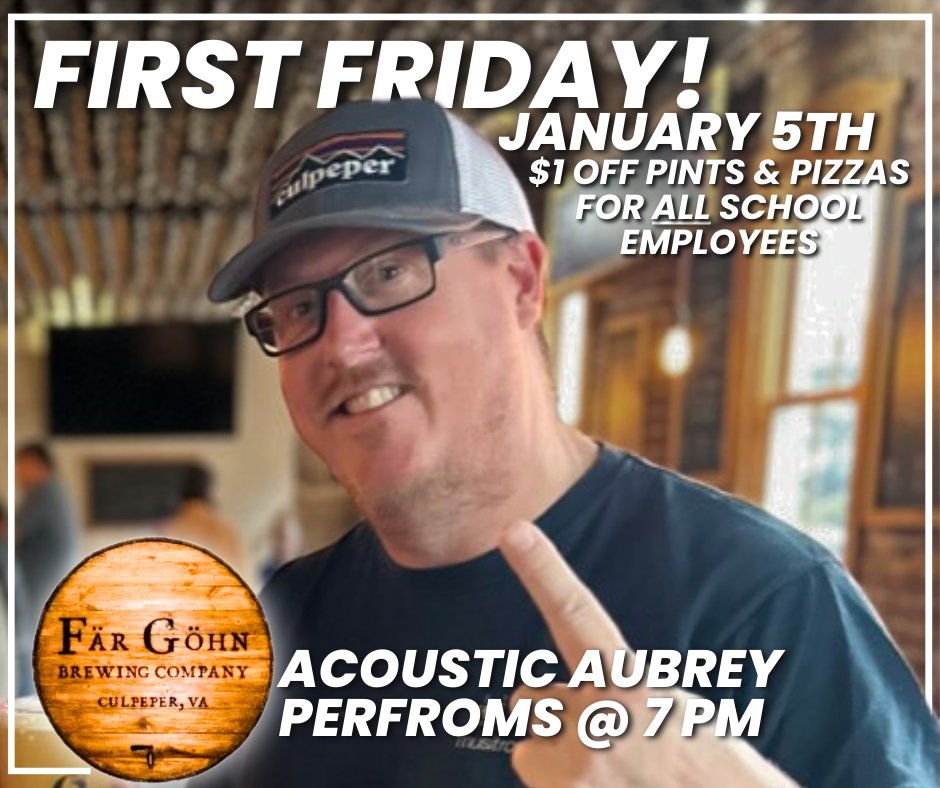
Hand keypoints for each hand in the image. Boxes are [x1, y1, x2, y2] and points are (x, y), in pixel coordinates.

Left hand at [498, 520, 795, 787]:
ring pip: (530, 751)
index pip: (577, 614)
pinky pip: (536, 786)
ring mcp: (579, 765)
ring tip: (613, 779)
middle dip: (553, 716)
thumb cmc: (714, 773)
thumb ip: (619, 692)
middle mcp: (598, 718)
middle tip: (605, 743)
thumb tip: (580, 696)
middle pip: (529, 699)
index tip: (514, 530)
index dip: (543, 570)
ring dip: (557, 764)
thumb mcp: (674, 712)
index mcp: (630, 683)